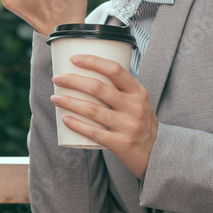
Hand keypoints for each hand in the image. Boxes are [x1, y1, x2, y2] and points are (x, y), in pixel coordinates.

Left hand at [50, 54, 157, 178]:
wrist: (157, 153)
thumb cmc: (141, 123)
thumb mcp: (139, 102)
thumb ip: (120, 89)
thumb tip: (87, 73)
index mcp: (138, 92)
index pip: (115, 70)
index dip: (93, 62)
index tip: (74, 58)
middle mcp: (134, 107)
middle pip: (98, 88)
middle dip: (73, 81)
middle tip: (57, 78)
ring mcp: (128, 126)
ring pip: (93, 110)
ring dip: (70, 102)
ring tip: (55, 98)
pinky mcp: (120, 144)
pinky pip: (94, 133)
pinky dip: (77, 125)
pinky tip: (65, 119)